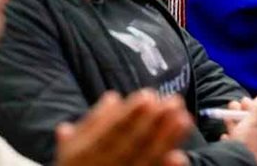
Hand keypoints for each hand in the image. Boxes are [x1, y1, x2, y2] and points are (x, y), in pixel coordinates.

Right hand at [55, 90, 191, 165]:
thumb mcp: (71, 145)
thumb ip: (91, 122)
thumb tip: (112, 97)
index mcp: (83, 154)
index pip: (111, 131)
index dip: (130, 114)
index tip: (148, 96)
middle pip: (133, 144)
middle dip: (154, 122)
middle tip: (174, 101)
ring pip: (146, 160)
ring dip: (167, 140)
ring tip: (185, 119)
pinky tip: (180, 156)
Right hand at [222, 96, 256, 165]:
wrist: (238, 165)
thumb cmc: (248, 143)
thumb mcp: (255, 121)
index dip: (251, 107)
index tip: (243, 100)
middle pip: (250, 124)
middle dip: (240, 113)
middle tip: (232, 104)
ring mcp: (251, 151)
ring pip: (242, 133)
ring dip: (233, 123)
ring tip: (226, 117)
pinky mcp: (240, 157)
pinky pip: (234, 145)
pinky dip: (229, 138)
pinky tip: (225, 136)